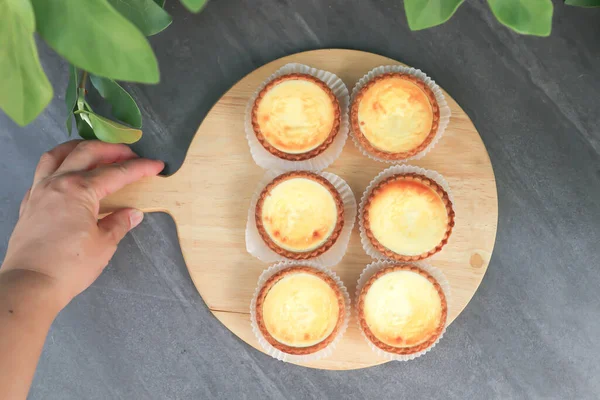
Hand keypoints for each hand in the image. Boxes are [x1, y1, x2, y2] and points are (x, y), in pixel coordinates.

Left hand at [0, 140, 163, 311]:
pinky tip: (66, 174)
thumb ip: (119, 223)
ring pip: (57, 154)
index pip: (116, 173)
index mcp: (79, 190)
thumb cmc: (70, 266)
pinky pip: (42, 172)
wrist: (30, 284)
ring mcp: (39, 191)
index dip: (139, 168)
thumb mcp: (104, 244)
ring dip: (79, 147)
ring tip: (94, 150)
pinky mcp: (29, 203)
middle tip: (130, 154)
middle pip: (87, 153)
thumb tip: (132, 213)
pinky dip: (58, 165)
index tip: (156, 165)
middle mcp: (58, 182)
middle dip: (112, 149)